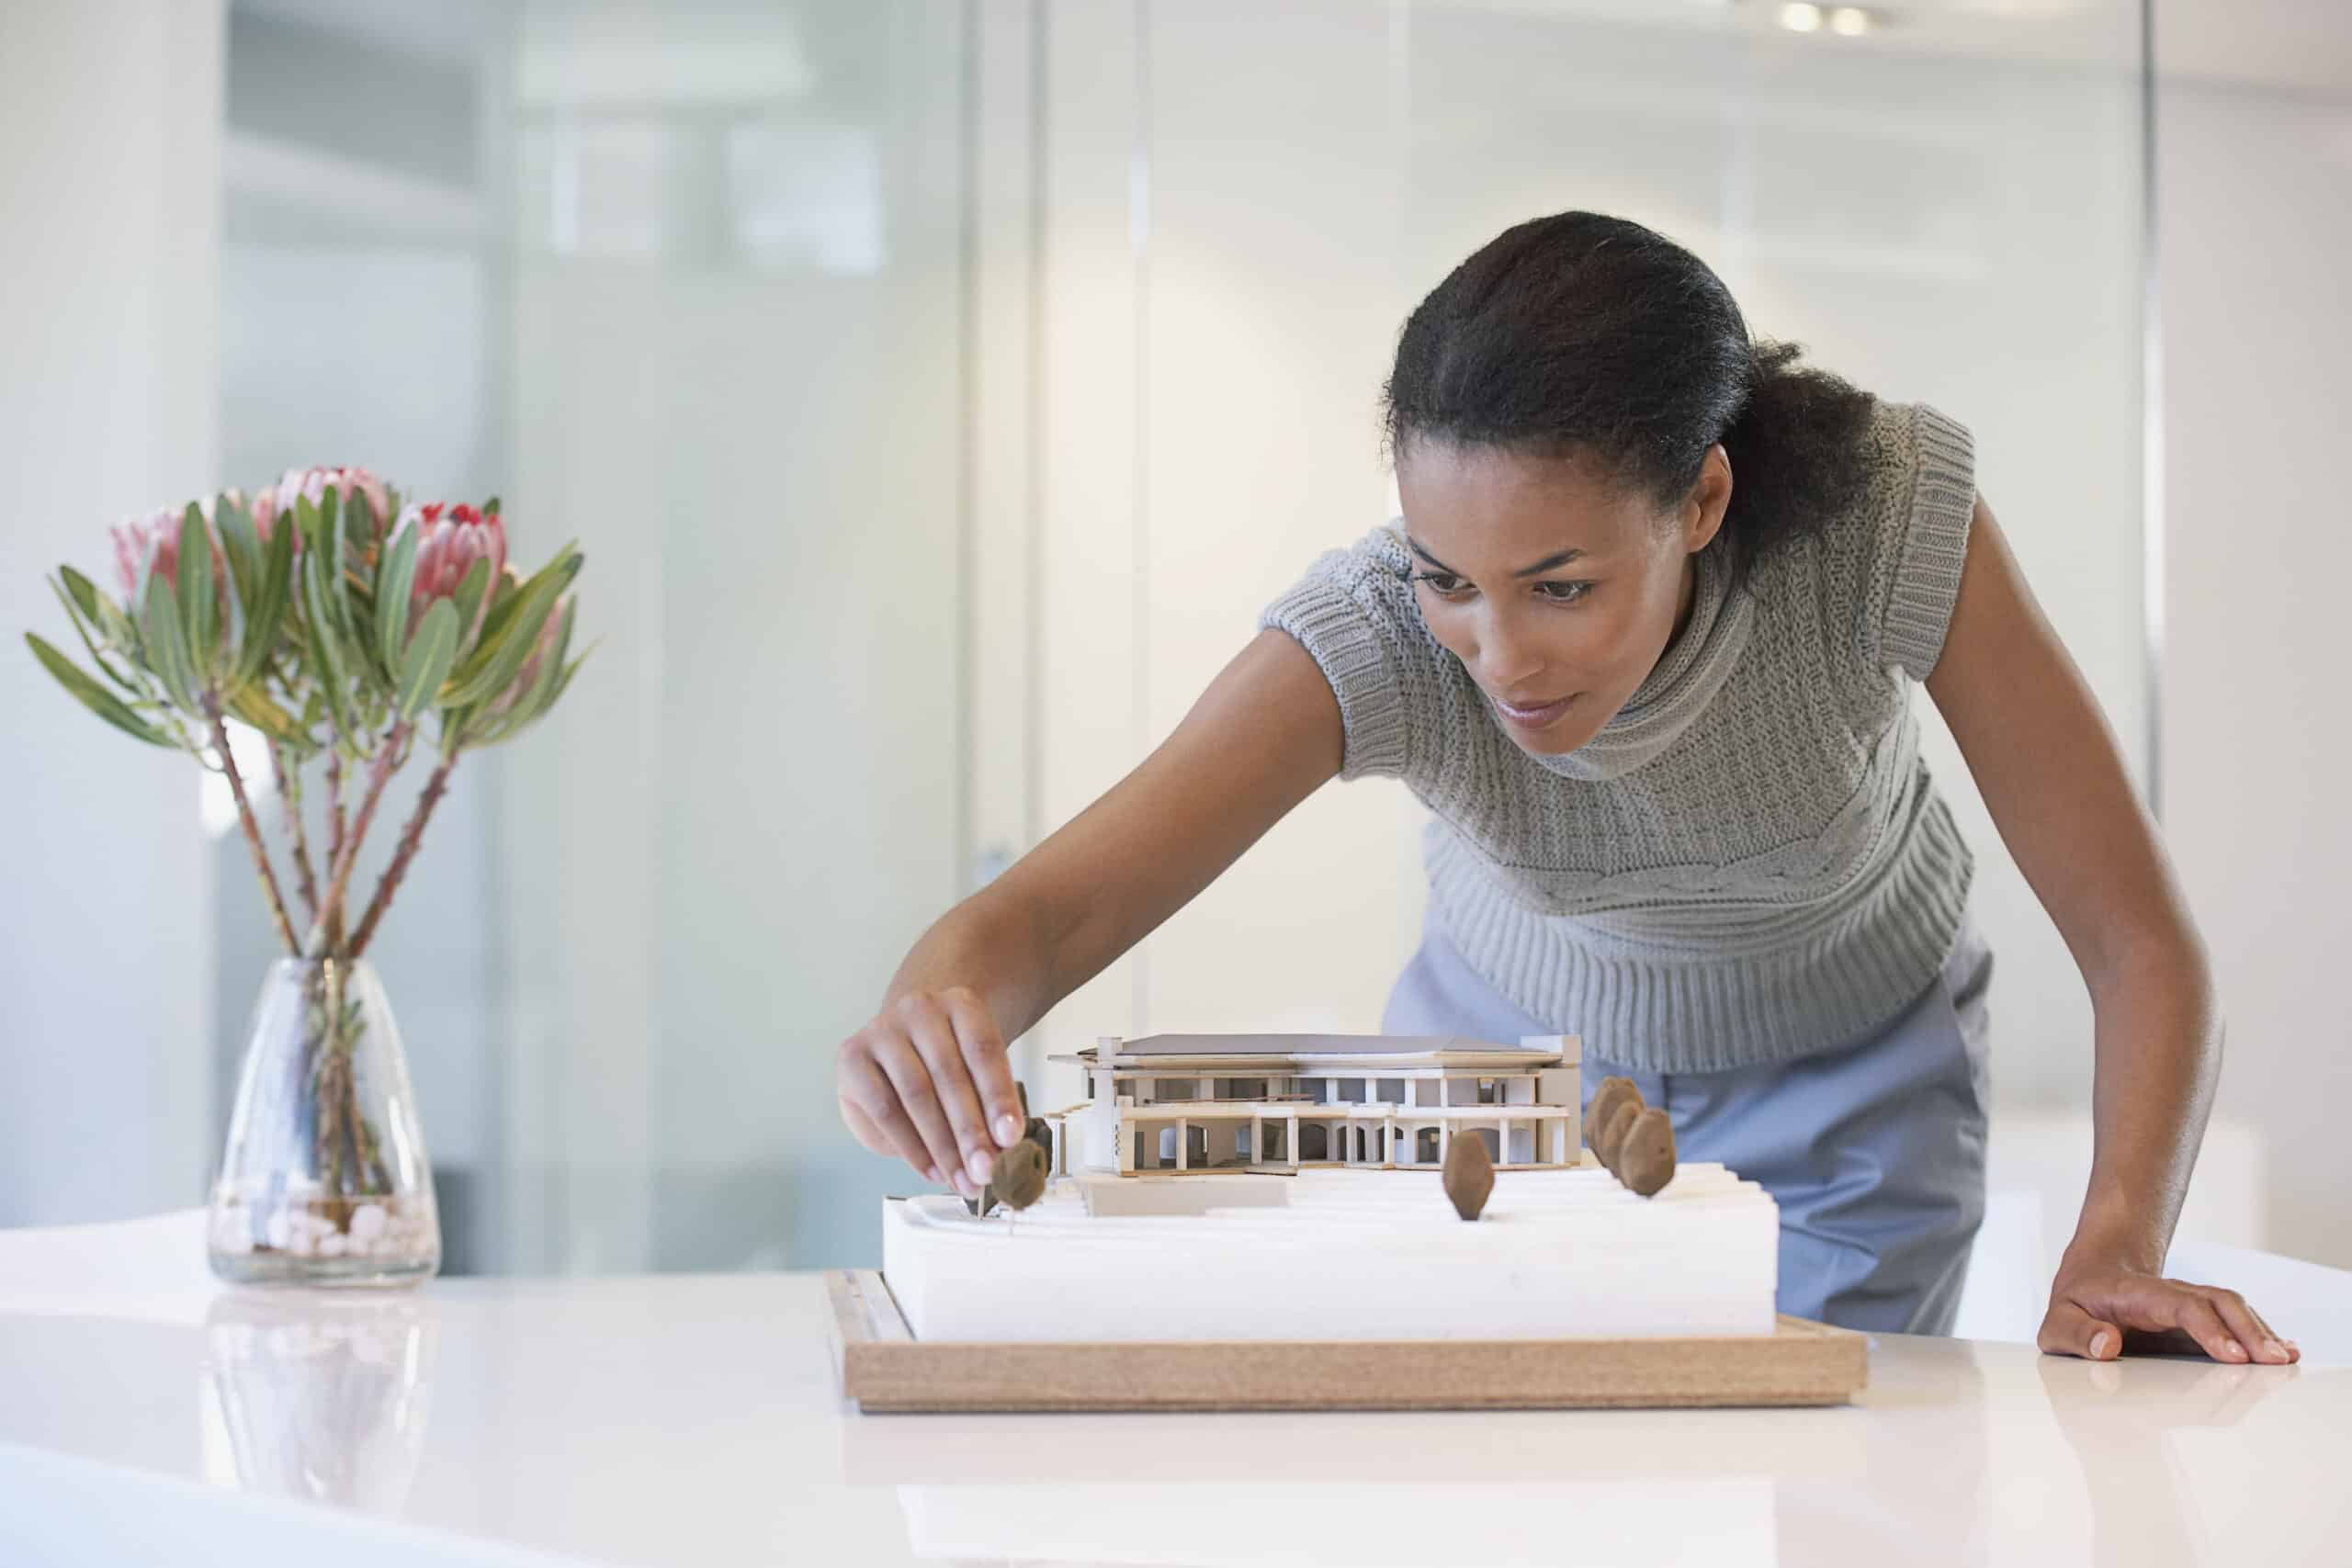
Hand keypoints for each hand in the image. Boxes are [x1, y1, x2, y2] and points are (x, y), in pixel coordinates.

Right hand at [835, 985, 1023, 1197]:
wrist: (907, 1039)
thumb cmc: (947, 1057)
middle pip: (949, 1075)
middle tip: (984, 1170)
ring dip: (941, 1146)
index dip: (998, 1097)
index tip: (1010, 1137)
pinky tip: (930, 1168)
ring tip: (961, 1177)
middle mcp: (920, 1009)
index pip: (983, 1051)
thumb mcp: (977, 1071)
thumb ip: (990, 1103)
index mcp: (960, 1004)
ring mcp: (883, 1030)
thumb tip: (1002, 1149)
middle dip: (970, 1132)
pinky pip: (884, 1109)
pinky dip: (911, 1147)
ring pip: (916, 1094)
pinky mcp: (853, 1056)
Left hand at [2039, 1256, 2299, 1364]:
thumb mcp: (2057, 1323)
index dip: (2209, 1328)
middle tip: (2274, 1363)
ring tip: (2287, 1361)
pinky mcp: (2202, 1318)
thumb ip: (2076, 1335)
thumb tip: (2108, 1345)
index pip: (2180, 1305)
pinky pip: (2237, 1321)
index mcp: (2137, 1294)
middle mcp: (2172, 1294)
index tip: (2233, 1356)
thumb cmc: (2075, 1306)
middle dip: (2249, 1331)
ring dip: (2262, 1333)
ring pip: (2234, 1309)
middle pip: (2219, 1303)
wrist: (2091, 1278)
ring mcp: (2191, 1303)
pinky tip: (2285, 1352)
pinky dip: (2262, 1335)